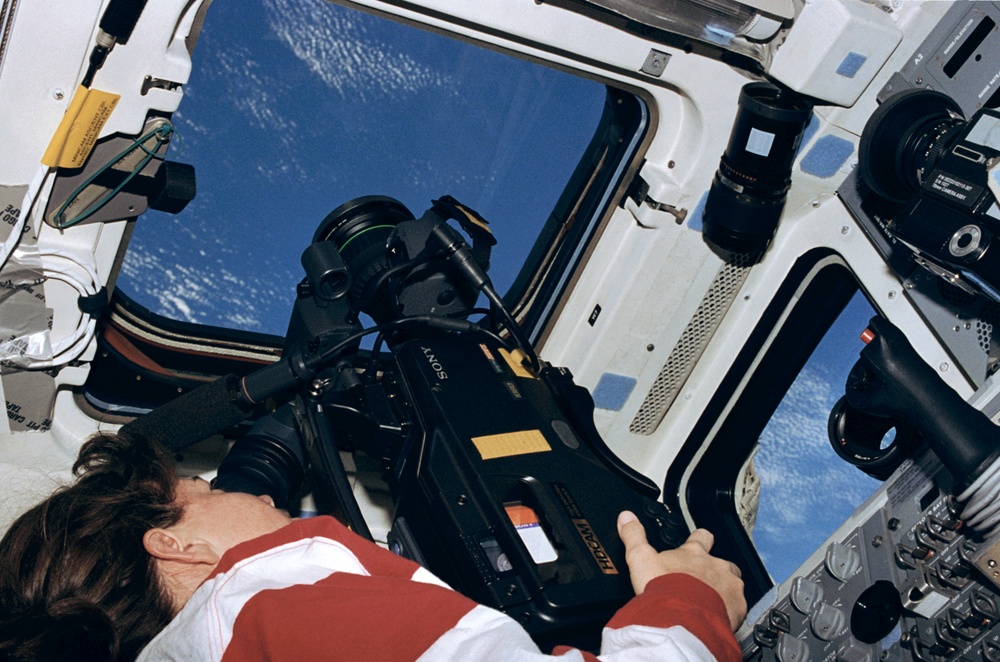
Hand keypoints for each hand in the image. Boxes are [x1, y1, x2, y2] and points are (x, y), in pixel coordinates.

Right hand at [617, 510, 746, 630]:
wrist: (681, 618)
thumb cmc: (662, 589)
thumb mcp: (640, 558)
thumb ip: (634, 536)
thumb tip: (626, 517)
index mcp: (693, 553)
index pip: (702, 537)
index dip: (701, 539)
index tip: (699, 541)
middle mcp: (715, 566)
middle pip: (723, 562)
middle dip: (716, 569)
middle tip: (704, 579)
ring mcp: (730, 586)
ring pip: (734, 583)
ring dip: (725, 590)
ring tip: (712, 602)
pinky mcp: (738, 607)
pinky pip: (740, 606)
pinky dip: (732, 611)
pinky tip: (720, 618)